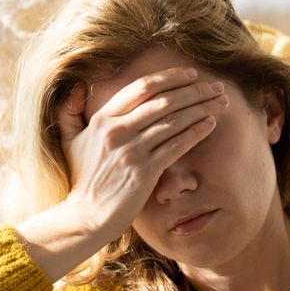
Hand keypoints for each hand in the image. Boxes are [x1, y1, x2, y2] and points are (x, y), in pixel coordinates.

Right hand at [55, 66, 229, 239]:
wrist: (86, 216)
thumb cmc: (81, 178)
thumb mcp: (69, 140)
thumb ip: (70, 111)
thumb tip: (77, 86)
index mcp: (103, 119)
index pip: (142, 87)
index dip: (171, 77)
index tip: (193, 75)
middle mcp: (117, 131)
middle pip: (164, 101)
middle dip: (195, 91)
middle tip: (216, 87)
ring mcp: (132, 152)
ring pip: (173, 121)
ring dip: (201, 109)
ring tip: (220, 102)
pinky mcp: (145, 173)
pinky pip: (176, 146)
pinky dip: (195, 132)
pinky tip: (210, 124)